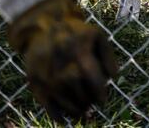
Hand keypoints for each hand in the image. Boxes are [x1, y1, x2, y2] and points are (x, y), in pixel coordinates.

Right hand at [8, 0, 116, 119]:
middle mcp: (62, 67)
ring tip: (83, 113)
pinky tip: (65, 120)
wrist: (44, 29)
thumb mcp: (97, 37)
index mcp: (79, 53)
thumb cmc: (76, 34)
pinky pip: (46, 104)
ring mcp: (47, 76)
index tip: (104, 101)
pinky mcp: (35, 82)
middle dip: (88, 102)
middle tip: (93, 106)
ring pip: (64, 101)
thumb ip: (108, 56)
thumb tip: (113, 78)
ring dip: (75, 110)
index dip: (100, 93)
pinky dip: (56, 115)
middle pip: (79, 92)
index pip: (93, 79)